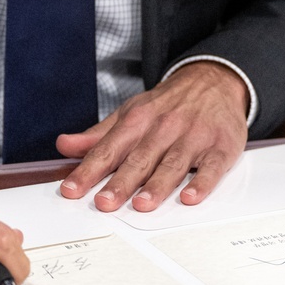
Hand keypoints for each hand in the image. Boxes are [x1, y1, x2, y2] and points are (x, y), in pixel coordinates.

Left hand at [56, 62, 248, 212]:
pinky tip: (191, 197)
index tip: (71, 190)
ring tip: (142, 205)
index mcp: (137, 120)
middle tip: (104, 203)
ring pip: (172, 164)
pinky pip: (211, 167)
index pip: (108, 149)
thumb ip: (98, 135)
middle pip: (139, 159)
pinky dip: (202, 183)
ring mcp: (193, 137)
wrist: (213, 80)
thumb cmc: (167, 104)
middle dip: (121, 182)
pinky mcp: (220, 147)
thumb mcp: (130, 112)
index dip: (88, 170)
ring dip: (158, 185)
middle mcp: (163, 128)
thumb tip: (64, 146)